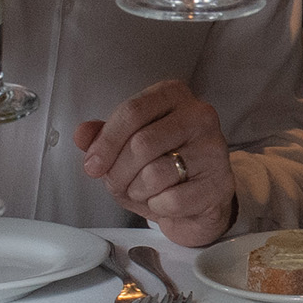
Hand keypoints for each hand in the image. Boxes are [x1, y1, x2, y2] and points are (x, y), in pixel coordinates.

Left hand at [76, 79, 238, 243]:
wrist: (198, 202)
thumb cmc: (163, 167)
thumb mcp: (127, 147)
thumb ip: (103, 137)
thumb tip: (82, 134)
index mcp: (172, 95)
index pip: (131, 112)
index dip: (105, 143)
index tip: (92, 165)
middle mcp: (199, 115)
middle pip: (141, 143)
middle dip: (118, 172)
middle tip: (116, 184)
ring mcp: (214, 148)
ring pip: (155, 173)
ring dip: (138, 191)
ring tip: (143, 191)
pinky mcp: (220, 182)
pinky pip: (172, 199)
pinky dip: (158, 207)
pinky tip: (164, 201)